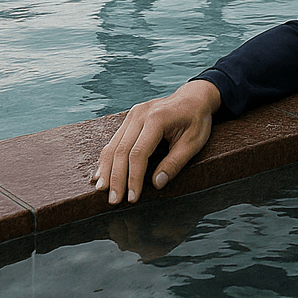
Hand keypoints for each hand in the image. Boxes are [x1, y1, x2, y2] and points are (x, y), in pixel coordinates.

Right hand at [92, 78, 220, 205]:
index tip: (132, 198)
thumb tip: (157, 184)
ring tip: (102, 190)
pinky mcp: (129, 118)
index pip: (139, 153)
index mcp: (157, 118)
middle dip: (116, 178)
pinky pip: (115, 140)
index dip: (133, 178)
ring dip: (106, 169)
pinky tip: (101, 173)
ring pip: (113, 145)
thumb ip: (175, 162)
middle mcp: (140, 114)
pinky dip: (107, 158)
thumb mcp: (194, 142)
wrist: (193, 97)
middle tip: (114, 201)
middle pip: (121, 150)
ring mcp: (132, 115)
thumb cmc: (196, 120)